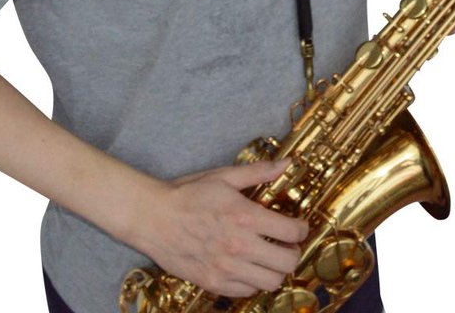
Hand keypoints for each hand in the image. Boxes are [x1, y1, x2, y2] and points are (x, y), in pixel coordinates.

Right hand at [135, 159, 307, 297]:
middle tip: (287, 243)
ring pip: (271, 282)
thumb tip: (286, 163)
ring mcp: (226, 268)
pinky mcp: (213, 282)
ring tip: (269, 256)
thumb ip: (258, 172)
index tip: (298, 226)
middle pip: (287, 262)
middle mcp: (240, 246)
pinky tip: (247, 266)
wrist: (152, 217)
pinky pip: (247, 291)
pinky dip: (253, 281)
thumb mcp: (223, 176)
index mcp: (245, 216)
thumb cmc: (187, 194)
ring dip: (275, 269)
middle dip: (293, 252)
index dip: (301, 229)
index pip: (292, 232)